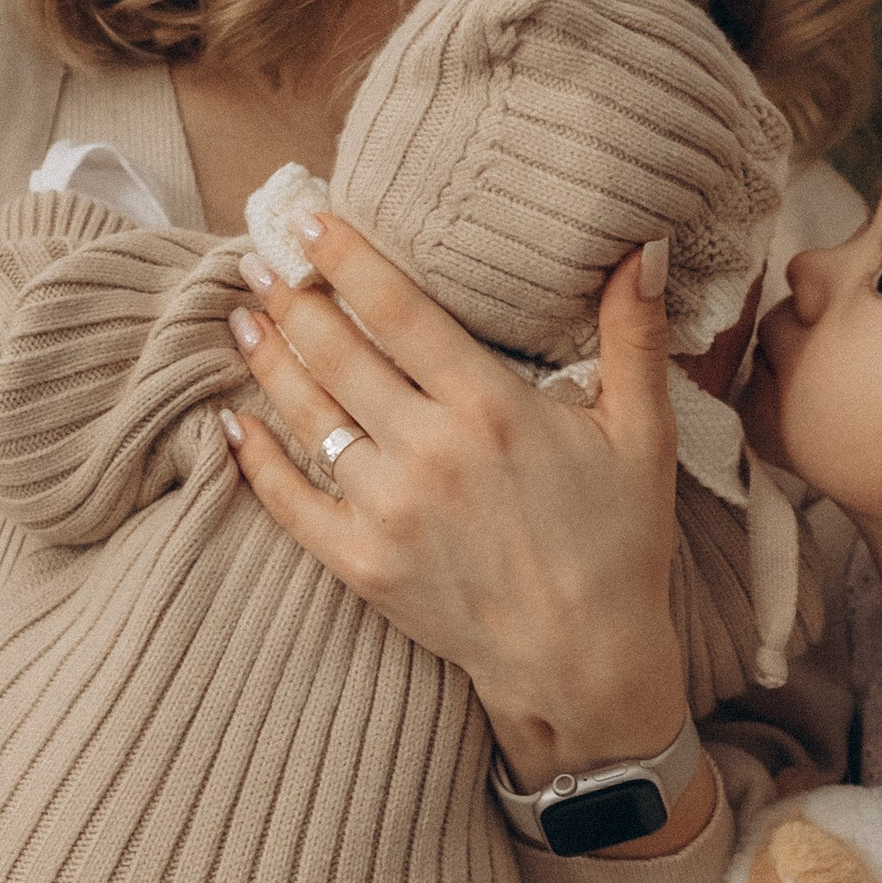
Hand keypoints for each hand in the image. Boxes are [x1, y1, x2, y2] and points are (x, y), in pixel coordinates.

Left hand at [223, 215, 687, 787]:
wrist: (586, 663)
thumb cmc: (621, 545)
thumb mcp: (644, 435)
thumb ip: (636, 336)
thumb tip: (648, 245)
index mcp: (491, 407)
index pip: (398, 309)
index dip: (346, 256)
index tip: (309, 219)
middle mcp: (429, 451)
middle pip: (337, 352)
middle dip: (291, 298)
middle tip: (259, 260)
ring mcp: (388, 510)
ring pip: (307, 416)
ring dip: (268, 361)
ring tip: (243, 320)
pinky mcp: (363, 563)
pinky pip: (290, 501)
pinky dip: (255, 459)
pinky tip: (232, 421)